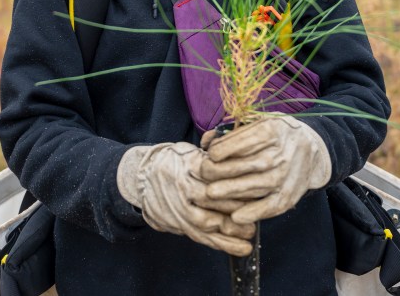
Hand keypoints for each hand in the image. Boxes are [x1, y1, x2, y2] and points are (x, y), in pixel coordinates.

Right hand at [117, 143, 255, 255]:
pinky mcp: (178, 224)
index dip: (233, 179)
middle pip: (210, 197)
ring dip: (230, 229)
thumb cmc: (174, 161)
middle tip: (256, 210)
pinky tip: (241, 249)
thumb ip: (213, 157)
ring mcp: (178, 208)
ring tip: (250, 232)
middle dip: (235, 205)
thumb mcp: (190, 150)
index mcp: (186, 164)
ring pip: (205, 221)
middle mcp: (181, 186)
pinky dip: (223, 244)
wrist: (142, 177)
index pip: (212, 172)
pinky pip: (201, 237)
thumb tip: (244, 159)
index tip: (253, 182)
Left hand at [200, 116, 331, 223]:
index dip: (223, 149)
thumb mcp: (259, 122)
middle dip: (222, 170)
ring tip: (211, 193)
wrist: (312, 149)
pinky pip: (272, 206)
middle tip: (204, 174)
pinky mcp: (290, 194)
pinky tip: (236, 216)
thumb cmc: (276, 135)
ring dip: (232, 191)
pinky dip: (255, 212)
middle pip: (249, 164)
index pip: (244, 141)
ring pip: (258, 185)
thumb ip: (231, 131)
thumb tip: (206, 141)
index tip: (210, 154)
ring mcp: (287, 175)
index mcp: (273, 130)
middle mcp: (282, 152)